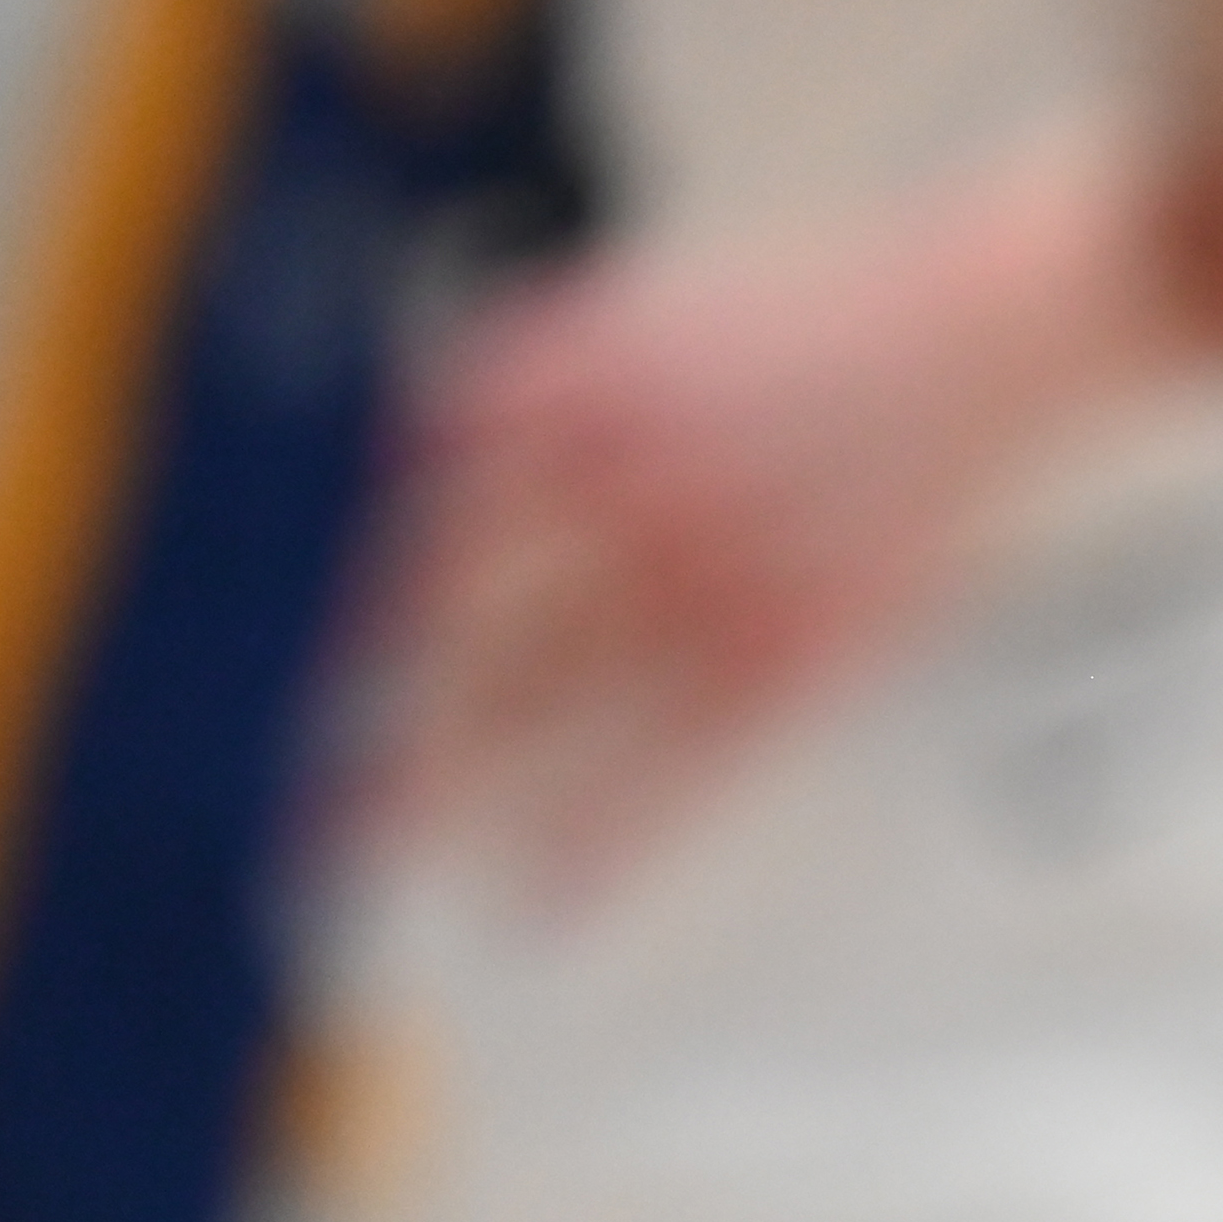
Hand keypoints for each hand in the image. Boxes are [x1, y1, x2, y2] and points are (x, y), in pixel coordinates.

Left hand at [328, 135, 1203, 898]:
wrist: (985, 339)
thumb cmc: (807, 329)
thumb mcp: (637, 317)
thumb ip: (522, 391)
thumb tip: (396, 477)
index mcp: (570, 383)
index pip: (401, 501)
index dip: (317, 585)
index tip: (236, 651)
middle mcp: (621, 486)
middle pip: (442, 615)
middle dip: (344, 702)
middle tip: (245, 778)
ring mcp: (704, 579)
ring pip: (536, 705)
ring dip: (432, 789)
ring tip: (336, 861)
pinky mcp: (786, 656)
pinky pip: (672, 770)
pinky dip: (603, 841)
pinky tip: (541, 904)